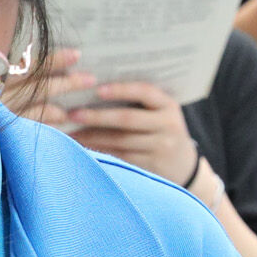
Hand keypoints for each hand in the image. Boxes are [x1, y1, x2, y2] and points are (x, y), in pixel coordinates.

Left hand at [40, 66, 200, 185]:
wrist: (185, 167)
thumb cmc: (163, 132)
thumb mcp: (161, 114)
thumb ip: (139, 103)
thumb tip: (94, 91)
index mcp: (169, 106)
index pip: (145, 92)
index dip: (121, 90)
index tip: (97, 90)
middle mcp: (168, 126)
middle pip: (127, 119)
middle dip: (97, 116)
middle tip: (72, 114)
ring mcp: (161, 148)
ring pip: (120, 141)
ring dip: (92, 137)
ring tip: (70, 134)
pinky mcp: (151, 167)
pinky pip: (121, 158)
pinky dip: (100, 153)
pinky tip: (83, 150)